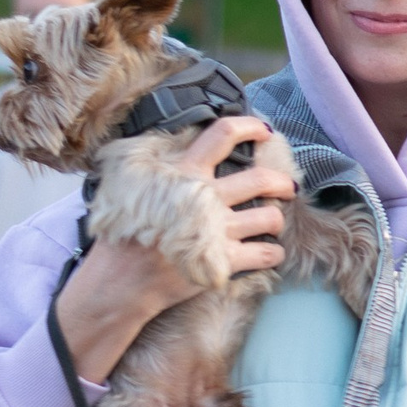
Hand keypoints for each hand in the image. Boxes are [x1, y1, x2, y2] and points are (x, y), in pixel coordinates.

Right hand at [54, 116, 294, 381]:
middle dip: (282, 182)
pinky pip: (266, 254)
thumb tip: (179, 141)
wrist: (118, 280)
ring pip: (269, 218)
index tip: (264, 131)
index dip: (249, 127)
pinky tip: (269, 253)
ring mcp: (216, 231)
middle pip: (261, 179)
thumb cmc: (123, 232)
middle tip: (288, 187)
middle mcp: (204, 198)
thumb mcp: (129, 184)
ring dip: (277, 220)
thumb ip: (157, 162)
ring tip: (273, 223)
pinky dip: (273, 254)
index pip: (221, 136)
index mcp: (183, 173)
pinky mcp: (223, 262)